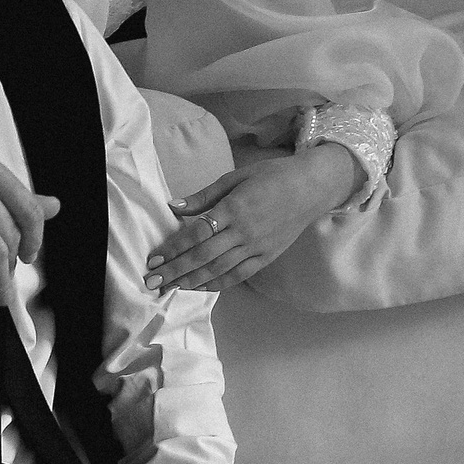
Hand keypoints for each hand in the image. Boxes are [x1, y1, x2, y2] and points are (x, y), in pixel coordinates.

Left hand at [146, 145, 360, 293]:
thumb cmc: (271, 176)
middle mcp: (244, 232)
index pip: (196, 234)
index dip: (173, 248)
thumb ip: (204, 196)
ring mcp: (257, 248)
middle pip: (203, 257)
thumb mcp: (235, 177)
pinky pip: (238, 275)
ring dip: (191, 281)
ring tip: (169, 288)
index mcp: (234, 209)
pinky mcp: (267, 257)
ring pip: (219, 270)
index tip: (153, 258)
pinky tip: (199, 288)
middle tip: (152, 281)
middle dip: (175, 271)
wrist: (311, 188)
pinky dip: (217, 284)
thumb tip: (173, 206)